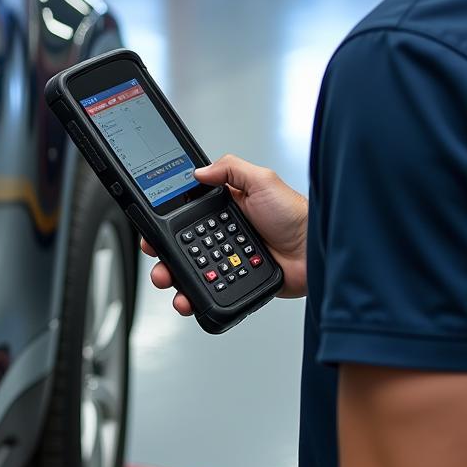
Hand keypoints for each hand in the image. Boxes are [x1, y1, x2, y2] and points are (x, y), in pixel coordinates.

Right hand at [141, 154, 308, 316]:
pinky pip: (208, 290)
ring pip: (190, 270)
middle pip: (182, 244)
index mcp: (226, 206)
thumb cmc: (296, 215)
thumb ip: (231, 169)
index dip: (166, 220)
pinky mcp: (235, 281)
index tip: (152, 227)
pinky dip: (193, 296)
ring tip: (168, 280)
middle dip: (163, 252)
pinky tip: (188, 298)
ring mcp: (228, 258)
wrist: (315, 253)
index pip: (187, 212)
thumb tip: (200, 170)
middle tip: (156, 257)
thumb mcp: (263, 180)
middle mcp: (224, 232)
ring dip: (173, 276)